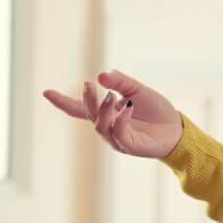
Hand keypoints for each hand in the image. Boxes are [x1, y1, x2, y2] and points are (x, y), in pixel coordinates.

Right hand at [43, 69, 183, 157]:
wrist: (176, 128)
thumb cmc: (156, 110)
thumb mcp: (138, 90)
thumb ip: (121, 83)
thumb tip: (101, 75)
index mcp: (106, 114)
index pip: (80, 109)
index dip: (63, 102)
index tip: (45, 92)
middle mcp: (108, 127)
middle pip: (89, 115)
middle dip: (87, 100)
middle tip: (89, 85)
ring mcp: (117, 139)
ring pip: (100, 126)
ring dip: (103, 110)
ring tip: (112, 97)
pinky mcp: (129, 146)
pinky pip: (118, 133)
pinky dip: (120, 119)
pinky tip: (126, 106)